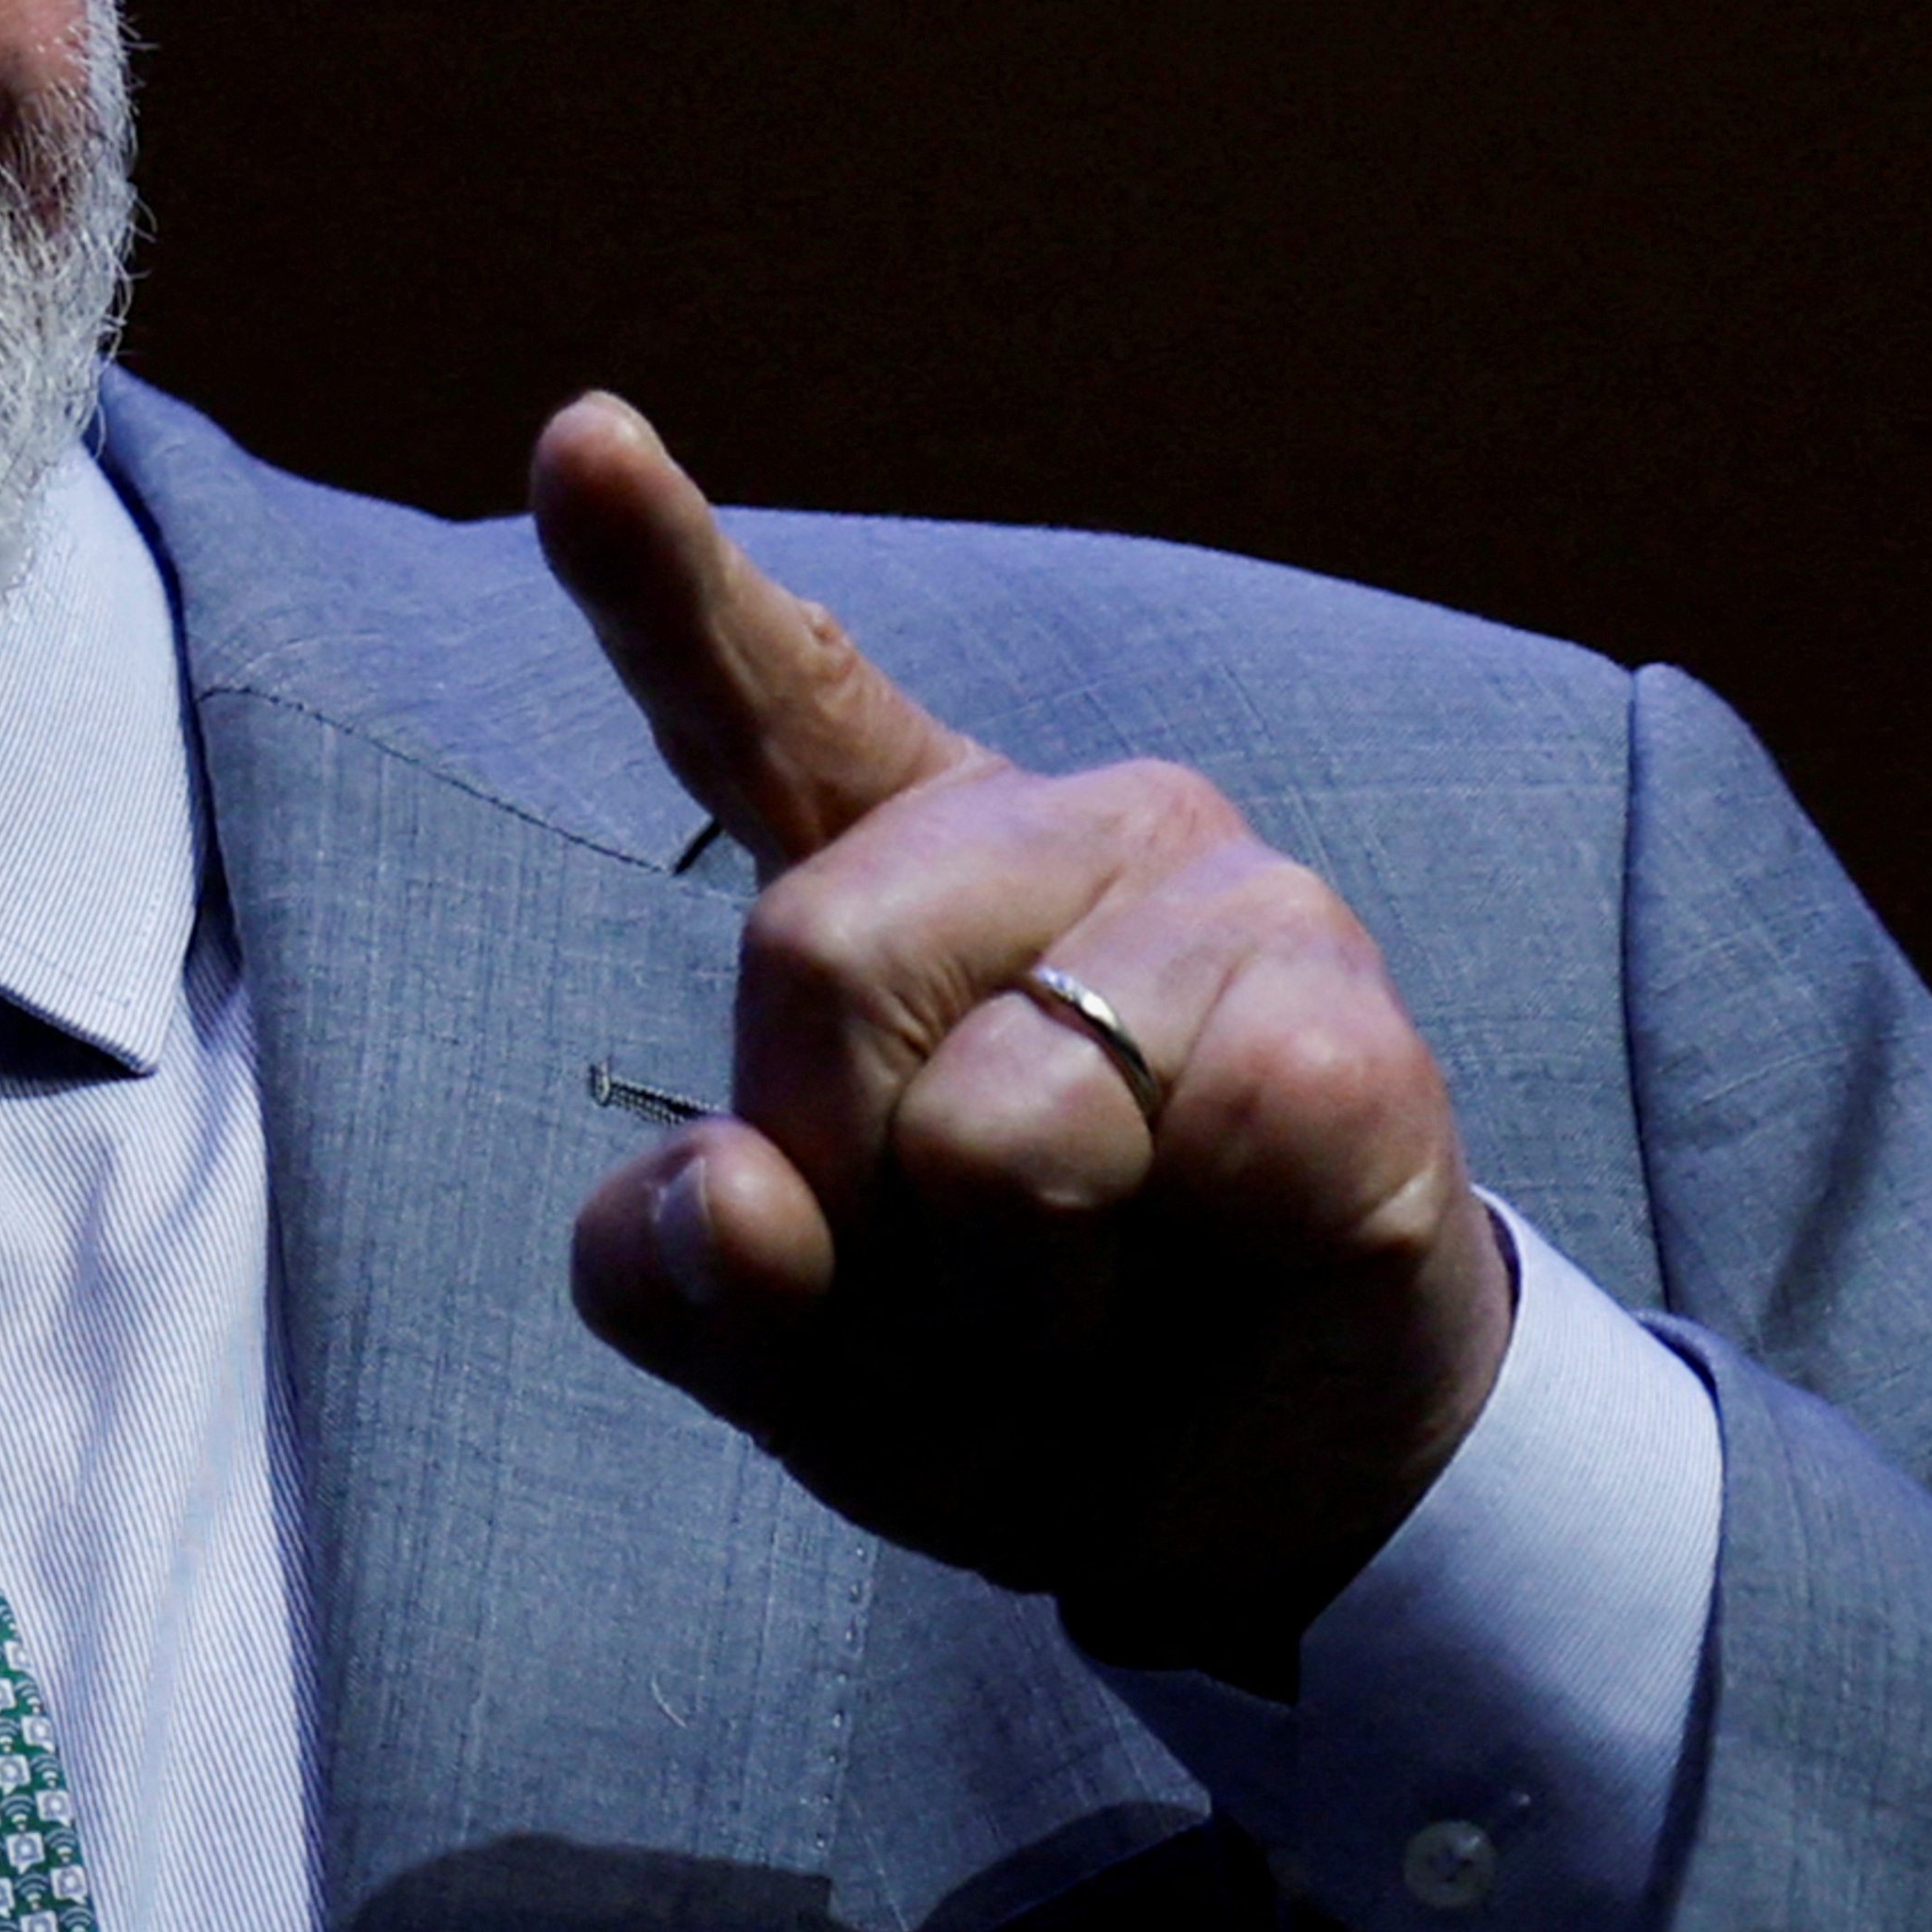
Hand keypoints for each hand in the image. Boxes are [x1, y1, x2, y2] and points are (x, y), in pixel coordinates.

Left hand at [535, 395, 1518, 1689]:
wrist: (1262, 1490)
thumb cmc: (1008, 1374)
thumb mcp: (796, 1355)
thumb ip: (693, 1280)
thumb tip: (732, 1201)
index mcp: (879, 873)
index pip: (755, 699)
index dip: (657, 574)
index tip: (580, 441)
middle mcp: (1044, 833)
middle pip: (818, 959)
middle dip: (849, 1197)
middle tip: (956, 1300)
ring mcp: (1214, 897)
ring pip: (1007, 1117)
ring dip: (1015, 1307)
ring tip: (1087, 1316)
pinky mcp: (1351, 1021)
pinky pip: (1207, 1144)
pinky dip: (1185, 1279)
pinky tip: (1238, 1259)